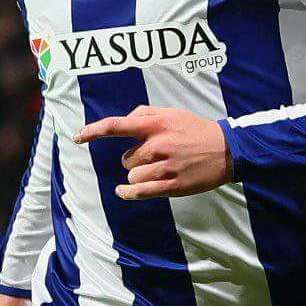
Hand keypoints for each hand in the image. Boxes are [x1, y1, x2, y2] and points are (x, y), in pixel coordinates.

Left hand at [80, 107, 228, 202]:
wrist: (228, 150)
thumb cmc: (197, 130)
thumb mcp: (173, 113)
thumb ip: (146, 113)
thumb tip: (126, 119)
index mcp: (156, 124)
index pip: (116, 125)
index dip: (93, 131)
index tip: (77, 137)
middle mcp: (158, 144)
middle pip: (126, 158)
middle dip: (135, 159)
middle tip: (156, 156)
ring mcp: (165, 166)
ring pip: (132, 176)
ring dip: (139, 175)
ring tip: (161, 169)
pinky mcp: (172, 185)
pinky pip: (139, 192)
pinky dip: (128, 193)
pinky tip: (123, 191)